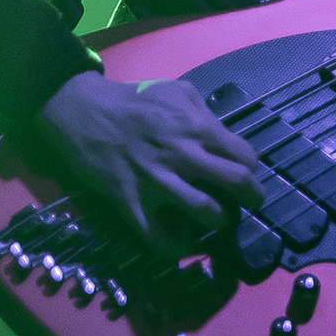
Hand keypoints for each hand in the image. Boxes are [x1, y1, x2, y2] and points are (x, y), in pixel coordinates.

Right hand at [33, 71, 261, 249]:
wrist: (83, 113)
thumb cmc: (133, 100)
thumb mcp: (177, 90)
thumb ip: (205, 112)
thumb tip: (223, 134)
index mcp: (197, 127)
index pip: (244, 156)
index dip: (251, 166)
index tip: (246, 171)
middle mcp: (183, 155)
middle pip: (237, 183)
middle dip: (252, 196)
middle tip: (249, 202)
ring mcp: (157, 182)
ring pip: (207, 212)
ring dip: (220, 219)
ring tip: (217, 217)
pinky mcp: (132, 203)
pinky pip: (160, 238)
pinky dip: (176, 246)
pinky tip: (182, 240)